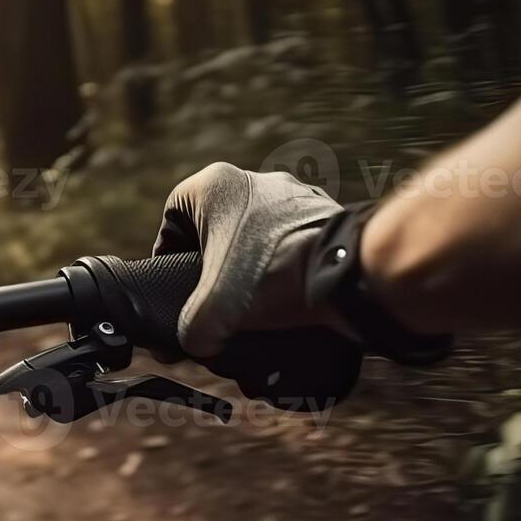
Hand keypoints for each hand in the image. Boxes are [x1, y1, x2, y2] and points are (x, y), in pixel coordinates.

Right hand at [151, 162, 342, 357]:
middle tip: (217, 295)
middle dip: (214, 260)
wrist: (350, 272)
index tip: (182, 284)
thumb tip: (193, 343)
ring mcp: (293, 191)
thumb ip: (190, 328)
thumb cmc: (272, 277)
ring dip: (249, 259)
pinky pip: (289, 235)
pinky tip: (287, 289)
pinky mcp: (324, 209)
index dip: (170, 254)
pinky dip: (284, 259)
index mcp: (214, 184)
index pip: (172, 218)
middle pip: (214, 224)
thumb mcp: (215, 311)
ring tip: (255, 297)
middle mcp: (252, 177)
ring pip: (253, 229)